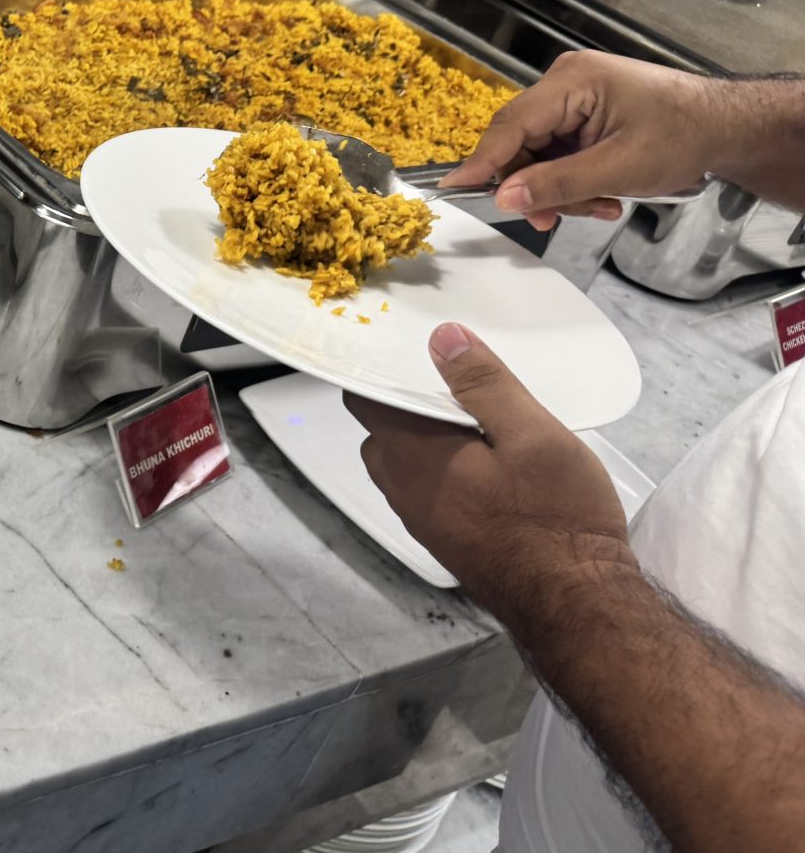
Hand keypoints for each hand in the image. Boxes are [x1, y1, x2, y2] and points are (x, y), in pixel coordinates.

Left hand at [343, 323, 634, 621]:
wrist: (577, 602)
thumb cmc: (557, 517)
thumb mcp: (532, 433)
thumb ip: (483, 384)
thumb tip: (442, 339)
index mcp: (413, 455)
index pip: (365, 399)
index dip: (381, 370)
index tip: (410, 351)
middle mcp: (403, 488)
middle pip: (382, 431)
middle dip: (408, 404)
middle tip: (458, 384)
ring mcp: (421, 519)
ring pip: (403, 464)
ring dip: (427, 439)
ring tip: (478, 423)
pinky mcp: (444, 540)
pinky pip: (425, 491)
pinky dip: (442, 470)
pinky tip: (487, 466)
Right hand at [443, 49, 722, 231]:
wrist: (727, 127)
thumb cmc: (685, 134)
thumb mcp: (619, 168)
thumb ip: (558, 183)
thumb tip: (505, 197)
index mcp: (572, 81)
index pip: (511, 125)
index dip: (482, 161)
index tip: (453, 188)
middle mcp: (566, 84)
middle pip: (521, 143)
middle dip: (536, 185)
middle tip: (550, 219)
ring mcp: (574, 100)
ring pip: (539, 155)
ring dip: (561, 189)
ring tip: (598, 207)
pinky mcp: (584, 117)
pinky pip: (559, 155)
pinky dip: (574, 182)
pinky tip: (601, 197)